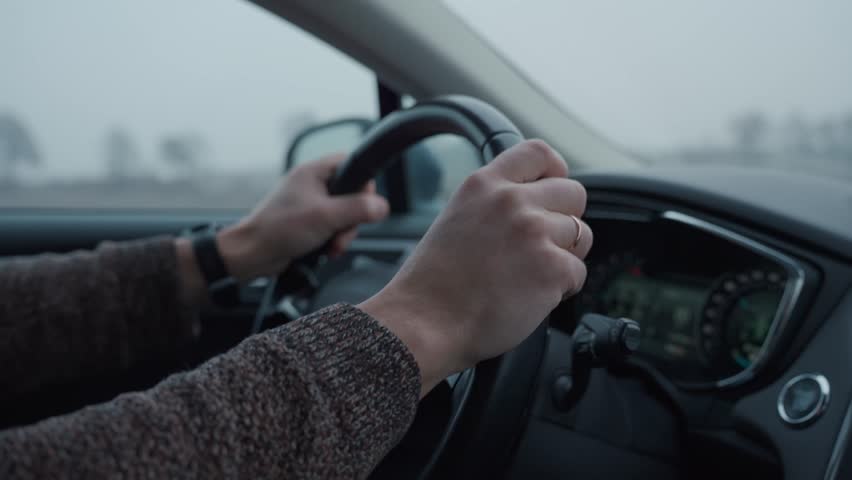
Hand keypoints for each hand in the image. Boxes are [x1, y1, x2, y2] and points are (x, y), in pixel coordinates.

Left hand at [216, 154, 389, 281]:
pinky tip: (326, 250)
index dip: (363, 184)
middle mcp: (313, 185)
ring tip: (332, 247)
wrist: (252, 254)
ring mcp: (311, 204)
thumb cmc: (279, 229)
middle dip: (352, 219)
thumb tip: (383, 206)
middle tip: (342, 234)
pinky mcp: (308, 223)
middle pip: (352, 194)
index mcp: (314, 172)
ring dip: (343, 234)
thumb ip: (358, 209)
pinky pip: (333, 228)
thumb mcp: (326, 217)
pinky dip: (333, 240)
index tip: (365, 204)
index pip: (352, 164)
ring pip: (344, 215)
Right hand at [359, 140, 591, 395]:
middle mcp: (511, 201)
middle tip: (541, 247)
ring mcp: (534, 232)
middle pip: (573, 193)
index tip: (552, 191)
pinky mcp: (552, 268)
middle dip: (565, 221)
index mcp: (484, 185)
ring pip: (582, 235)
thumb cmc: (432, 285)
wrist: (424, 323)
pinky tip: (528, 298)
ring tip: (529, 276)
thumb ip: (494, 205)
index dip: (555, 172)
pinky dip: (561, 290)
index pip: (538, 152)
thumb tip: (534, 206)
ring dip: (565, 257)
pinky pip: (578, 273)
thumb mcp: (457, 219)